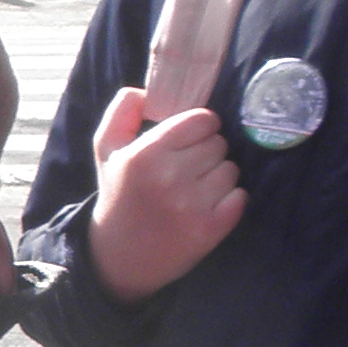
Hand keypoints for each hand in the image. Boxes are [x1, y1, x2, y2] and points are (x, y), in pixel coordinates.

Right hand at [87, 85, 245, 304]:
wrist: (121, 256)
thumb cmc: (119, 195)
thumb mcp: (106, 149)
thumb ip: (122, 111)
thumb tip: (149, 89)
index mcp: (144, 156)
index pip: (201, 120)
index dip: (199, 127)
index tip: (188, 140)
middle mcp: (169, 179)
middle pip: (219, 143)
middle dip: (207, 151)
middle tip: (187, 168)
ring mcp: (193, 206)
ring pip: (231, 169)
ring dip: (218, 175)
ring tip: (195, 188)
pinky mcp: (212, 229)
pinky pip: (241, 196)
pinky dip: (230, 199)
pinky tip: (207, 206)